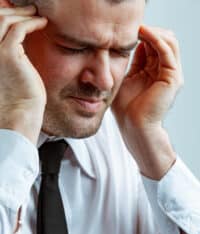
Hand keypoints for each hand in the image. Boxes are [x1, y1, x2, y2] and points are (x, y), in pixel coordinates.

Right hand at [0, 1, 47, 143]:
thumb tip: (22, 45)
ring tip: (37, 14)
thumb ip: (15, 56)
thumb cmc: (20, 100)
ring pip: (5, 19)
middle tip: (31, 9)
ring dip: (23, 13)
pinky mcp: (8, 54)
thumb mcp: (14, 73)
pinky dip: (31, 22)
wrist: (20, 116)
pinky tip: (42, 23)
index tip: (21, 14)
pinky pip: (19, 28)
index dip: (5, 15)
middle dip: (14, 10)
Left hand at [112, 25, 182, 178]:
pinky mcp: (172, 78)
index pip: (154, 45)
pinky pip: (167, 51)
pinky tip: (142, 34)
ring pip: (169, 41)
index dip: (143, 34)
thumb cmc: (126, 108)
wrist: (133, 126)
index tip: (127, 30)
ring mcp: (171, 74)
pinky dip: (155, 38)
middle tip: (133, 27)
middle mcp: (165, 71)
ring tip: (137, 28)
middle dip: (148, 31)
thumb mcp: (126, 79)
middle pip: (164, 40)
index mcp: (155, 72)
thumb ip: (130, 63)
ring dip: (153, 31)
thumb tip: (130, 45)